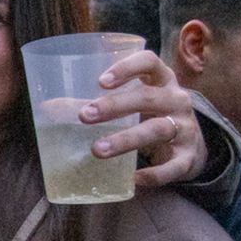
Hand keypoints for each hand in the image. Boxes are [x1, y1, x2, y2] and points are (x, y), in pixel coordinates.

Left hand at [79, 50, 207, 186]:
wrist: (193, 146)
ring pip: (158, 130)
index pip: (150, 62)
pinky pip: (173, 166)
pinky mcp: (189, 157)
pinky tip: (134, 178)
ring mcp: (186, 128)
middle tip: (85, 116)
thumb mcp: (131, 104)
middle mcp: (176, 100)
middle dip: (115, 106)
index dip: (127, 68)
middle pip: (148, 98)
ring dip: (126, 140)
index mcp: (162, 80)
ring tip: (97, 150)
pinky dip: (154, 174)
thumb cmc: (151, 116)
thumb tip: (48, 108)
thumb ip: (95, 104)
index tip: (100, 82)